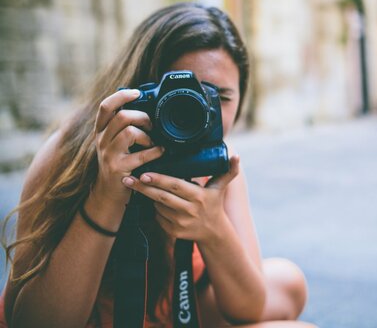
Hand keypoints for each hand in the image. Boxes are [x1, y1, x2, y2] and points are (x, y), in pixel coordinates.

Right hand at [93, 89, 164, 203]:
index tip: (137, 92)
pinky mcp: (118, 168)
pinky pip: (142, 154)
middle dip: (142, 117)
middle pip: (121, 116)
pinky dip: (156, 151)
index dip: (121, 96)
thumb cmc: (119, 163)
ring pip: (129, 132)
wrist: (109, 193)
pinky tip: (160, 151)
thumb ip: (124, 126)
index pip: (105, 106)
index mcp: (101, 131)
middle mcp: (101, 140)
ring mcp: (108, 155)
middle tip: (151, 125)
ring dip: (147, 135)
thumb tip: (146, 107)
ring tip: (152, 142)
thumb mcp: (115, 142)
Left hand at [121, 155, 240, 241]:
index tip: (144, 174)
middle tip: (127, 179)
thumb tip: (237, 155)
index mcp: (199, 196)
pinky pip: (158, 217)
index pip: (175, 186)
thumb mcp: (220, 187)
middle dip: (143, 187)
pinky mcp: (173, 232)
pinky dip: (154, 209)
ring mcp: (180, 223)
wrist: (214, 232)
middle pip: (161, 197)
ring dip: (148, 197)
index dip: (159, 180)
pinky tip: (152, 201)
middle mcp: (189, 211)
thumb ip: (229, 170)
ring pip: (158, 207)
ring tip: (138, 185)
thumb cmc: (214, 203)